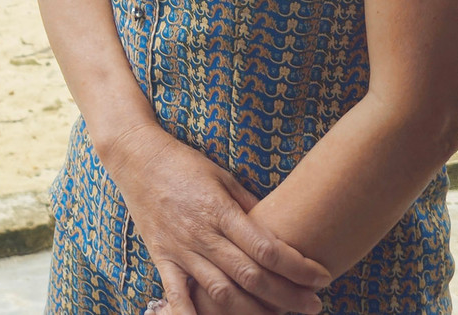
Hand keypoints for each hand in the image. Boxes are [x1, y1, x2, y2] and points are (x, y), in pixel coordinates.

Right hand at [100, 124, 328, 314]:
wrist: (137, 157)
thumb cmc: (185, 164)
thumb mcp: (224, 177)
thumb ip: (250, 207)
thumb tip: (280, 235)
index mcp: (221, 210)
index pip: (267, 249)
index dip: (298, 267)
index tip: (321, 277)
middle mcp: (202, 234)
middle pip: (250, 276)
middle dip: (287, 296)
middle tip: (313, 305)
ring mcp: (180, 249)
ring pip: (221, 293)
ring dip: (254, 311)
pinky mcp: (162, 258)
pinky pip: (177, 296)